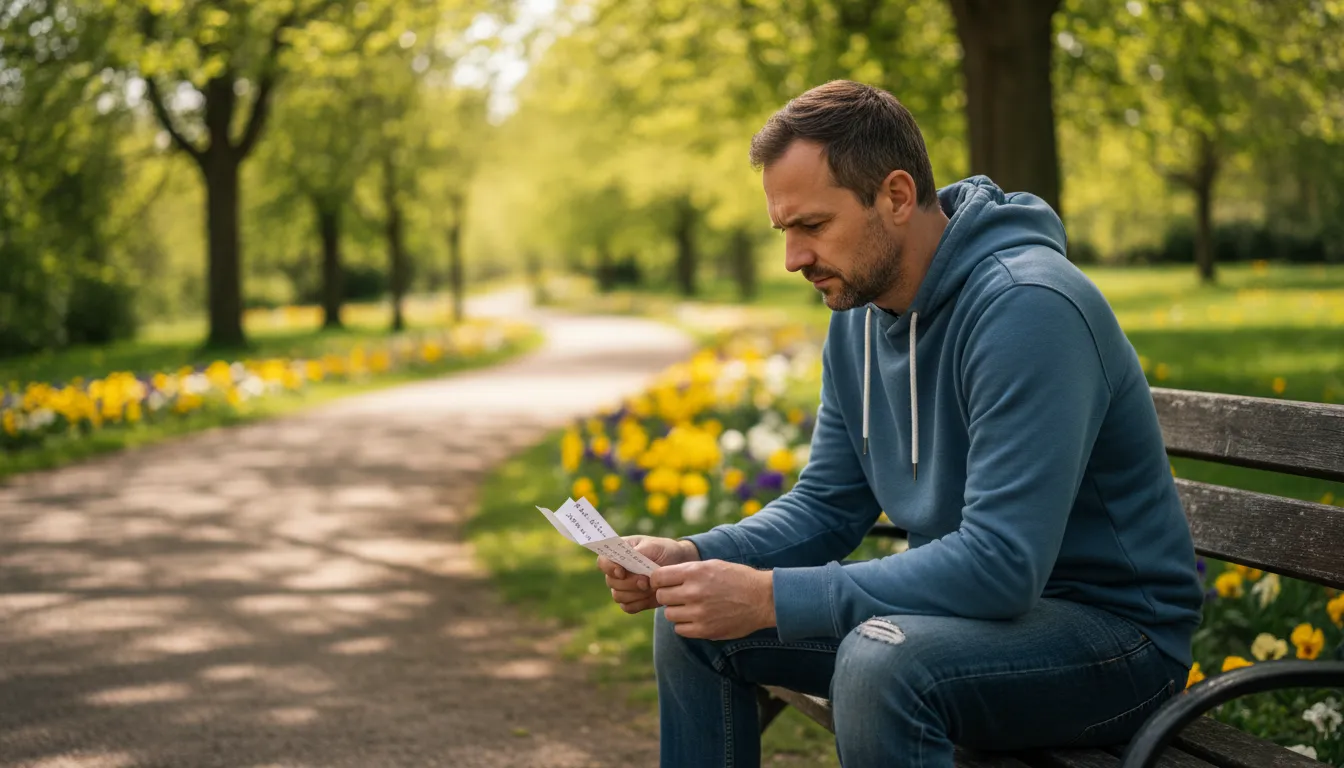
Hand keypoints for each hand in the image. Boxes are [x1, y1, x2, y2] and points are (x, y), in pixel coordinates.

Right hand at [598, 536, 699, 614]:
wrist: (678, 566)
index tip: (622, 572)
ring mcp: (623, 587)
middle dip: (629, 583)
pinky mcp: (632, 600)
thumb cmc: (664, 551)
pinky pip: (628, 607)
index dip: (609, 568)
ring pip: (618, 596)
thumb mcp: (655, 545)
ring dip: (636, 594)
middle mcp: (617, 570)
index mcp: (618, 553)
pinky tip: (652, 596)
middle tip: (646, 581)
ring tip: (652, 587)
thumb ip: (640, 551)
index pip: (602, 561)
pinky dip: (640, 603)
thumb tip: (628, 557)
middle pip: (610, 582)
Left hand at [651, 560, 775, 639]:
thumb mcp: (712, 565)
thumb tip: (664, 577)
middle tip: (680, 596)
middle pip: (662, 596)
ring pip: (669, 614)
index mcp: (694, 572)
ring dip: (677, 611)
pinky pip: (680, 629)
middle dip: (669, 596)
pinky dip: (685, 625)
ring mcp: (698, 613)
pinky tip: (697, 618)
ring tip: (691, 607)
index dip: (659, 581)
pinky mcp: (705, 630)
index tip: (664, 583)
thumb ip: (688, 571)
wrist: (762, 599)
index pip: (658, 577)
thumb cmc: (738, 578)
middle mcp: (693, 592)